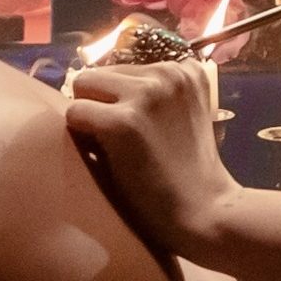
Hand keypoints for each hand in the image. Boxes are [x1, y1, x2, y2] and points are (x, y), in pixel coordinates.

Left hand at [64, 49, 236, 263]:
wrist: (205, 212)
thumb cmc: (189, 172)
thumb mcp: (184, 114)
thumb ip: (156, 94)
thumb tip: (98, 81)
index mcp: (185, 70)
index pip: (124, 68)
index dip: (119, 100)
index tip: (140, 129)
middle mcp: (168, 72)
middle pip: (100, 74)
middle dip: (101, 103)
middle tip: (122, 141)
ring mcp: (146, 95)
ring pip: (83, 87)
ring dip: (90, 117)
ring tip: (116, 148)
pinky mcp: (124, 122)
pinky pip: (74, 114)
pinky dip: (80, 136)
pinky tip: (107, 156)